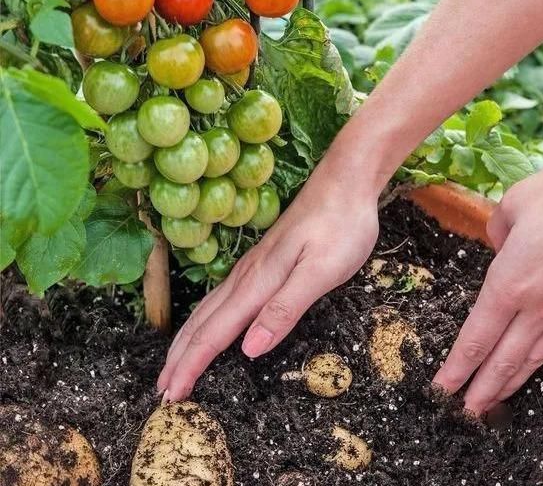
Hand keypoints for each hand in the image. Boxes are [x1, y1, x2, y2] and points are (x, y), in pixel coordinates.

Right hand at [157, 137, 382, 401]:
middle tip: (162, 389)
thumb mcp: (320, 272)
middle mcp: (247, 275)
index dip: (191, 365)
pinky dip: (206, 319)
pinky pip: (223, 297)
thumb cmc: (339, 227)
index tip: (171, 395)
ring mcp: (252, 266)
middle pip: (203, 321)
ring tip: (174, 363)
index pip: (215, 332)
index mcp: (258, 282)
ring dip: (188, 339)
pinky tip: (209, 322)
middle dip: (180, 357)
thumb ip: (284, 309)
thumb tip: (249, 349)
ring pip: (209, 308)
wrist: (345, 183)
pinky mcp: (262, 261)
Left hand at [433, 163, 542, 414]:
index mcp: (510, 284)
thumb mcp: (513, 207)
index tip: (444, 388)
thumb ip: (497, 232)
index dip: (459, 366)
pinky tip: (531, 370)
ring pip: (532, 357)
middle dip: (482, 387)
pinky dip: (538, 363)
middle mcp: (537, 307)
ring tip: (492, 402)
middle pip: (503, 358)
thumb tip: (499, 246)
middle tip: (465, 412)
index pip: (477, 336)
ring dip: (509, 382)